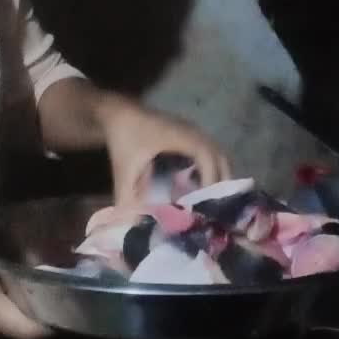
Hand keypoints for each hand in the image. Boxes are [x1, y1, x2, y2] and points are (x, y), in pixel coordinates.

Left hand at [98, 98, 230, 204]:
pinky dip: (210, 169)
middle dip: (221, 182)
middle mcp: (192, 132)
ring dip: (217, 176)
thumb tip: (131, 226)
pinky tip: (200, 188)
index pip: (207, 157)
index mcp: (181, 137)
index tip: (205, 205)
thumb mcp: (124, 168)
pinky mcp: (188, 135)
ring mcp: (192, 131)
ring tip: (211, 202)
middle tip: (216, 209)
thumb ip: (127, 198)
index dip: (210, 180)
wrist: (117, 112)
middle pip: (219, 156)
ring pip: (216, 154)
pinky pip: (208, 152)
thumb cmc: (123, 137)